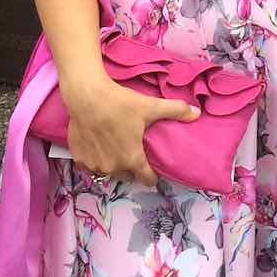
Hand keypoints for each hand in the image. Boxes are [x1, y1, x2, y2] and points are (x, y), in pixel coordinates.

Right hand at [63, 75, 200, 186]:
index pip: (147, 180)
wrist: (86, 96)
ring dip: (112, 163)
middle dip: (131, 166)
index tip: (153, 170)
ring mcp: (94, 165)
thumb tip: (197, 113)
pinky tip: (97, 145)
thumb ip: (175, 111)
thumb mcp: (150, 106)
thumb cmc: (120, 103)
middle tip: (132, 150)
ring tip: (114, 146)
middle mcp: (113, 168)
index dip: (152, 176)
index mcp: (133, 159)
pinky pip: (90, 165)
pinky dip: (94, 158)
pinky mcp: (78, 158)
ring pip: (108, 171)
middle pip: (127, 175)